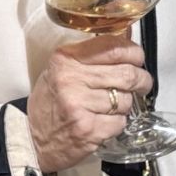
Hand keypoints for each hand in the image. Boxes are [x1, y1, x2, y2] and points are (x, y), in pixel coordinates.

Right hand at [27, 36, 152, 173]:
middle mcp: (71, 78)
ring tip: (111, 107)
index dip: (134, 53)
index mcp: (66, 58)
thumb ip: (92, 55)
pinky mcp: (87, 129)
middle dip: (142, 80)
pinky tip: (104, 122)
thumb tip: (126, 37)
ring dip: (125, 105)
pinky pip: (120, 122)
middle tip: (142, 84)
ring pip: (125, 100)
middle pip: (127, 74)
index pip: (114, 47)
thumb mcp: (62, 69)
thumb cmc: (51, 102)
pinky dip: (118, 124)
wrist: (33, 138)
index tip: (137, 59)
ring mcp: (79, 104)